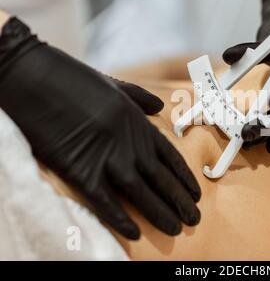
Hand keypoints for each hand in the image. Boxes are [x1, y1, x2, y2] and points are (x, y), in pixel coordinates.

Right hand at [0, 18, 200, 238]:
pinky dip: (121, 219)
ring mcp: (107, 158)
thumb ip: (139, 98)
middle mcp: (129, 143)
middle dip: (180, 201)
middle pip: (161, 179)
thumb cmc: (73, 79)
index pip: (170, 157)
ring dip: (161, 213)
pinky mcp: (81, 171)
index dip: (185, 178)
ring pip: (141, 194)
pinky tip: (135, 233)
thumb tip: (160, 107)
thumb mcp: (114, 85)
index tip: (196, 194)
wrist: (34, 77)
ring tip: (176, 228)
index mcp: (138, 123)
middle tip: (194, 219)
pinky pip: (106, 202)